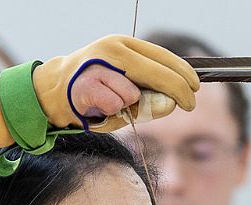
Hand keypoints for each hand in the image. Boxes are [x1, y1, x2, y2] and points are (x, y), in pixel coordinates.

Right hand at [35, 35, 198, 130]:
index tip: (196, 87)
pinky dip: (111, 112)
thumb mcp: (126, 90)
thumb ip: (149, 96)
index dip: (183, 73)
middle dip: (177, 90)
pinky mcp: (87, 84)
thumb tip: (171, 103)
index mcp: (124, 45)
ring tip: (113, 105)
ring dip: (129, 106)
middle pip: (157, 71)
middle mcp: (112, 49)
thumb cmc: (96, 92)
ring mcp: (98, 65)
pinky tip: (99, 107)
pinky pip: (114, 105)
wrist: (54, 91)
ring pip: (133, 94)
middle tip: (189, 104)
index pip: (162, 56)